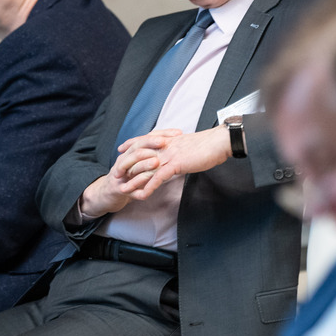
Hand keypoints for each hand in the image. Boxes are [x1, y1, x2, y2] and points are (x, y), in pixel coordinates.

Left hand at [78, 125, 232, 216]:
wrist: (219, 142)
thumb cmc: (210, 144)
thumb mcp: (191, 144)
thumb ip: (181, 148)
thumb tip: (179, 153)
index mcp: (169, 140)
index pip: (146, 140)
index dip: (132, 144)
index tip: (122, 149)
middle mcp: (166, 146)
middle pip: (140, 155)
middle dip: (126, 165)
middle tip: (115, 174)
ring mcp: (169, 155)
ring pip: (146, 168)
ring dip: (133, 180)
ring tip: (123, 189)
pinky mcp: (176, 164)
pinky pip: (158, 177)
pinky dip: (148, 187)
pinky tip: (142, 195)